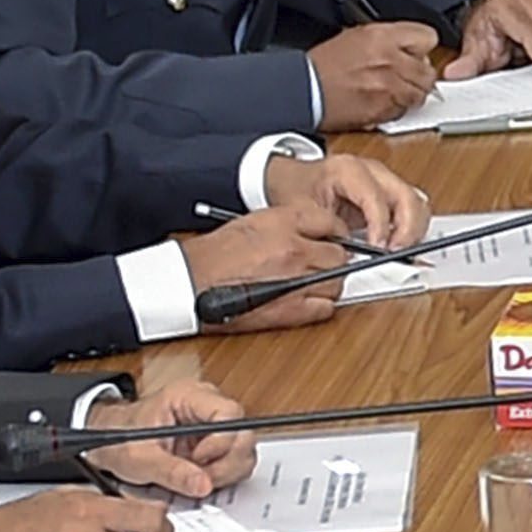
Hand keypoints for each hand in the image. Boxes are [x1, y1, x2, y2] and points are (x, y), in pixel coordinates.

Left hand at [82, 378, 257, 497]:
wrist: (108, 442)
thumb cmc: (120, 438)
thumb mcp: (139, 458)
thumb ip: (171, 472)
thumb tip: (203, 485)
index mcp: (190, 396)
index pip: (228, 413)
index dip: (221, 442)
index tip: (198, 460)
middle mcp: (209, 406)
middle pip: (243, 434)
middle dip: (225, 463)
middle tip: (199, 478)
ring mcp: (215, 425)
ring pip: (244, 450)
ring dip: (224, 472)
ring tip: (195, 479)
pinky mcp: (216, 443)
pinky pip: (234, 461)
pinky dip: (221, 476)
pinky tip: (198, 479)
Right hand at [175, 196, 350, 330]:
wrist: (191, 282)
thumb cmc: (215, 253)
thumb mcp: (255, 221)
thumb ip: (290, 222)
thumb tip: (317, 228)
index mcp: (285, 224)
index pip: (332, 223)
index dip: (335, 233)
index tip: (334, 239)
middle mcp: (294, 251)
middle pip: (340, 255)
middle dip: (335, 259)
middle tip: (324, 263)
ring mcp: (295, 282)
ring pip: (337, 283)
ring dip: (330, 284)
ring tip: (314, 283)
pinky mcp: (290, 311)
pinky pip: (325, 309)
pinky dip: (322, 306)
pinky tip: (309, 300)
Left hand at [265, 148, 428, 246]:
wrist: (295, 177)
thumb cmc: (298, 187)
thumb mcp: (301, 209)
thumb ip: (326, 228)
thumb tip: (348, 251)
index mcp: (349, 170)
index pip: (377, 197)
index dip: (382, 226)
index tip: (379, 249)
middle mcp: (373, 171)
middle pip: (408, 197)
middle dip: (408, 229)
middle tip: (396, 254)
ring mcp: (385, 180)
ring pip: (417, 203)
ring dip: (413, 230)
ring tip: (397, 252)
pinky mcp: (390, 193)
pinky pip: (412, 210)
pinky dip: (411, 229)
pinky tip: (397, 245)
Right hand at [308, 20, 438, 128]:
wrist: (304, 89)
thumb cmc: (325, 64)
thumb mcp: (359, 35)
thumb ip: (391, 38)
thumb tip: (413, 47)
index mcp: (382, 37)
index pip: (428, 37)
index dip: (422, 47)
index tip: (417, 53)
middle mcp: (388, 60)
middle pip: (428, 71)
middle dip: (420, 74)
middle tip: (407, 76)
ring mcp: (386, 87)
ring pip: (420, 94)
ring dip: (411, 94)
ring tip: (394, 90)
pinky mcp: (380, 111)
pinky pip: (403, 111)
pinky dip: (397, 109)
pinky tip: (382, 102)